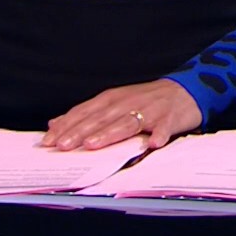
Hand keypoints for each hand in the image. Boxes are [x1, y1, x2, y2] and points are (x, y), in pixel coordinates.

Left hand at [41, 79, 202, 151]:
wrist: (185, 89)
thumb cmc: (145, 100)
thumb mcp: (113, 102)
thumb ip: (85, 114)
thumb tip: (55, 123)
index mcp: (111, 99)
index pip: (85, 112)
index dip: (67, 126)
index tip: (50, 141)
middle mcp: (127, 103)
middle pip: (101, 119)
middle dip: (81, 132)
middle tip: (64, 145)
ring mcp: (149, 110)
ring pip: (127, 123)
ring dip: (110, 134)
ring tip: (94, 145)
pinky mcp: (169, 117)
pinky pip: (164, 127)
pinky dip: (159, 134)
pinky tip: (153, 143)